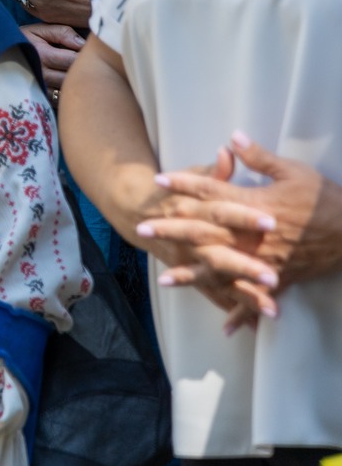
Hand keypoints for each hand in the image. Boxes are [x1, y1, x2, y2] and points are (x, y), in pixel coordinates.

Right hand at [20, 23, 84, 93]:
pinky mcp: (40, 96)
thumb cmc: (25, 39)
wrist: (1, 54)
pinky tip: (69, 85)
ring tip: (81, 74)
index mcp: (43, 54)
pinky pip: (61, 99)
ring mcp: (40, 87)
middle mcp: (41, 73)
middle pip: (72, 76)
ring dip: (76, 83)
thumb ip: (62, 32)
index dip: (85, 56)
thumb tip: (82, 44)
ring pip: (67, 89)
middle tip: (90, 65)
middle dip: (84, 71)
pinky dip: (68, 93)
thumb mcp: (40, 30)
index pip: (73, 59)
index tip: (90, 53)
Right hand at [131, 148, 269, 324]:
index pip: (221, 210)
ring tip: (270, 308)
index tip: (271, 220)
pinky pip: (213, 293)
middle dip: (245, 266)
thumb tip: (230, 150)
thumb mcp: (192, 174)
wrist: (135, 210)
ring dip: (243, 294)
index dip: (245, 215)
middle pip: (219, 252)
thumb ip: (215, 169)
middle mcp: (190, 236)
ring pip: (217, 279)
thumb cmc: (172, 190)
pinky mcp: (190, 272)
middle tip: (272, 275)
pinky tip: (254, 323)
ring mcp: (189, 258)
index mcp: (194, 207)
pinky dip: (232, 309)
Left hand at [144, 133, 341, 303]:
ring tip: (164, 280)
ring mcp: (265, 259)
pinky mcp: (280, 278)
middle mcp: (253, 234)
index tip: (159, 181)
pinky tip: (225, 327)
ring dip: (193, 274)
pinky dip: (241, 312)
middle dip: (173, 230)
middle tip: (142, 229)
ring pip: (223, 269)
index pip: (212, 191)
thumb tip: (232, 137)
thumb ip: (260, 158)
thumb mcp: (295, 172)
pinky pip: (256, 297)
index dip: (185, 184)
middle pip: (206, 231)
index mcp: (254, 204)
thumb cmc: (326, 199)